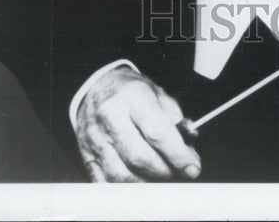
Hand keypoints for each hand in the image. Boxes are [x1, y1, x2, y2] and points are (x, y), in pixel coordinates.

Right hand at [75, 65, 200, 181]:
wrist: (96, 88)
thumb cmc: (130, 91)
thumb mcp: (157, 92)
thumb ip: (176, 117)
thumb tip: (190, 142)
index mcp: (133, 96)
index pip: (157, 132)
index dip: (178, 155)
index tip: (192, 167)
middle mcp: (111, 117)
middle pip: (140, 158)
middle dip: (166, 172)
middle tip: (178, 172)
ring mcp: (96, 139)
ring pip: (123, 177)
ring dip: (148, 184)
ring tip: (161, 178)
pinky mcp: (87, 157)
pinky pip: (107, 185)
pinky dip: (127, 191)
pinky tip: (141, 182)